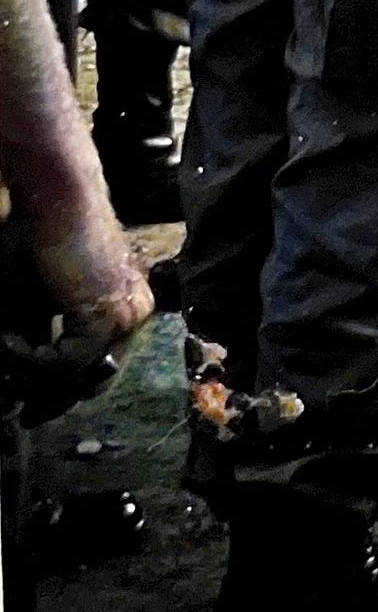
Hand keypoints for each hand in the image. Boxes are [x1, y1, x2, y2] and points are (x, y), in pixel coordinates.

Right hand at [3, 227, 152, 418]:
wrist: (55, 199)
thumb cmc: (39, 240)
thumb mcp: (35, 302)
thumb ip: (39, 342)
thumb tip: (21, 389)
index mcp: (122, 308)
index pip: (97, 366)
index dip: (61, 392)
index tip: (29, 407)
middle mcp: (132, 315)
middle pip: (92, 378)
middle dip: (50, 397)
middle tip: (20, 412)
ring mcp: (125, 316)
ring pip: (76, 374)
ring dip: (31, 372)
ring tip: (5, 347)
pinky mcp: (108, 317)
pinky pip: (65, 362)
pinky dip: (31, 358)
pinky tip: (8, 340)